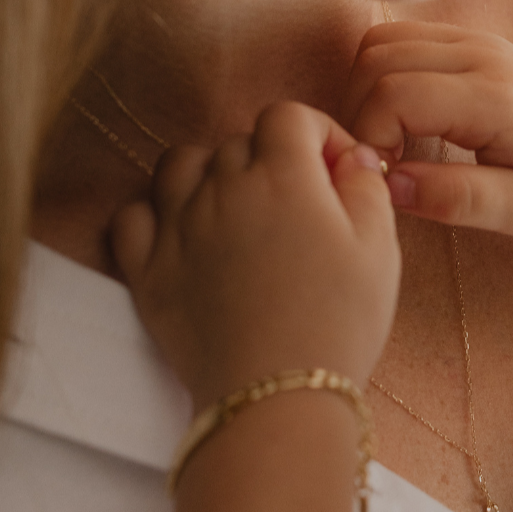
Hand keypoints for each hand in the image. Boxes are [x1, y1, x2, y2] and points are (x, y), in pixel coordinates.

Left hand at [112, 101, 400, 411]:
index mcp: (283, 176)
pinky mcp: (147, 270)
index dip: (319, 133)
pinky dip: (154, 213)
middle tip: (300, 203)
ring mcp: (177, 227)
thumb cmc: (338, 323)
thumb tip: (353, 161)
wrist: (277, 395)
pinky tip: (183, 232)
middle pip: (238, 140)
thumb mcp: (380, 251)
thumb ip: (367, 190)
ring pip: (179, 165)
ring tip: (236, 206)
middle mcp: (221, 188)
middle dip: (272, 158)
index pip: (289, 116)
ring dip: (208, 172)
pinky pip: (132, 214)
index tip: (339, 170)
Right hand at [344, 22, 512, 240]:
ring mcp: (478, 40)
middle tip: (379, 167)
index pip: (392, 93)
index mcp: (495, 95)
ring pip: (382, 42)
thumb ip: (457, 199)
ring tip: (389, 146)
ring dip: (366, 93)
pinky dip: (383, 77)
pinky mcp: (474, 43)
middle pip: (376, 59)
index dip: (369, 139)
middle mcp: (483, 53)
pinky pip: (403, 41)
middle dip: (359, 115)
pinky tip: (404, 124)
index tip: (384, 181)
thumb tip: (389, 185)